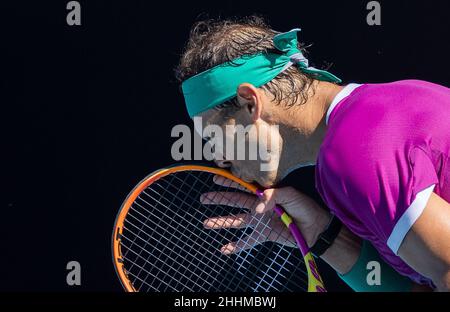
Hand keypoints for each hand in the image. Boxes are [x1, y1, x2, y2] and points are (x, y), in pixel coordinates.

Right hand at [200, 175, 330, 254]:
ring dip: (221, 222)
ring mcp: (260, 221)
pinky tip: (224, 249)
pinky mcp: (264, 235)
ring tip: (205, 223)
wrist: (315, 228)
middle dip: (219, 199)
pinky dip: (236, 246)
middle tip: (203, 198)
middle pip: (235, 201)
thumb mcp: (290, 195)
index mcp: (265, 193)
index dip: (230, 182)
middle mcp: (259, 206)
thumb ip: (272, 196)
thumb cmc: (305, 207)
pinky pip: (247, 241)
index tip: (216, 178)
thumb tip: (256, 209)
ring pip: (236, 221)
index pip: (244, 185)